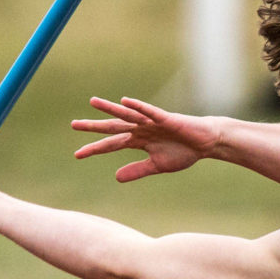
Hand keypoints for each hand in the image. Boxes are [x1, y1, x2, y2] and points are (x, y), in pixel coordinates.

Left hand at [71, 97, 218, 181]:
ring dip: (110, 108)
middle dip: (94, 126)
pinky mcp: (166, 118)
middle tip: (74, 125)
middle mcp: (141, 129)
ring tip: (93, 102)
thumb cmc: (183, 151)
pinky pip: (149, 111)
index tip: (77, 154)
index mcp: (139, 140)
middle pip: (113, 126)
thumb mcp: (157, 166)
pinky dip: (138, 106)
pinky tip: (125, 101)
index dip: (95, 148)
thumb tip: (116, 177)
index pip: (112, 144)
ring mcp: (152, 122)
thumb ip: (137, 170)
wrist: (205, 143)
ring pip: (127, 114)